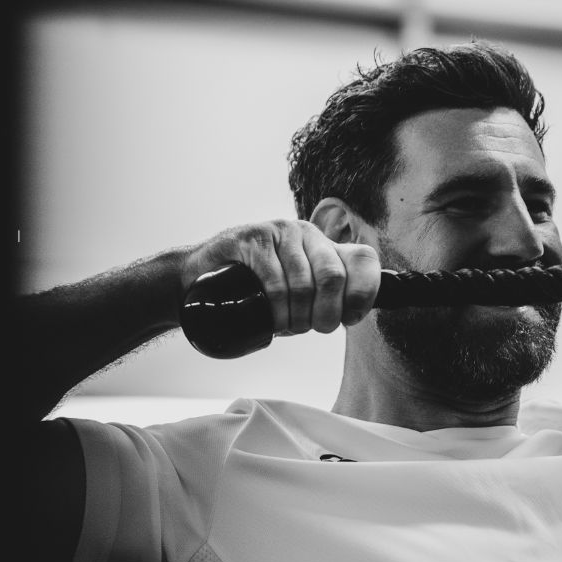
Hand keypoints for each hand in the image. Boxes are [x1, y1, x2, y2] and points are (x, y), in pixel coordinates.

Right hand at [184, 220, 380, 335]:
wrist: (197, 278)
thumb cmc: (252, 290)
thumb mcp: (296, 292)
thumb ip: (323, 298)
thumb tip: (352, 315)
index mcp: (325, 245)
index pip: (364, 260)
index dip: (364, 294)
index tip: (349, 319)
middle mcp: (307, 233)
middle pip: (334, 278)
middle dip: (326, 315)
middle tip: (311, 329)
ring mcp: (279, 232)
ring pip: (304, 284)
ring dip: (297, 317)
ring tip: (285, 326)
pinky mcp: (252, 238)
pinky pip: (276, 282)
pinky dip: (278, 310)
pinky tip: (273, 320)